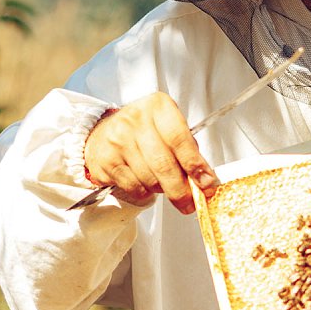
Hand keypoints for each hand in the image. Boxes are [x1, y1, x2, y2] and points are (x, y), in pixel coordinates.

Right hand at [83, 93, 219, 213]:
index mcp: (158, 107)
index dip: (195, 164)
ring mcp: (118, 140)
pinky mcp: (106, 160)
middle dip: (181, 189)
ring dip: (163, 189)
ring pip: (150, 179)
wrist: (103, 132)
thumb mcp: (168, 127)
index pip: (180, 139)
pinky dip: (145, 192)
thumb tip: (205, 178)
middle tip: (191, 202)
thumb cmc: (144, 131)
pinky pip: (134, 187)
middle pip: (164, 164)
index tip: (206, 183)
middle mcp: (135, 120)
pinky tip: (146, 182)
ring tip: (164, 184)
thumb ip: (188, 148)